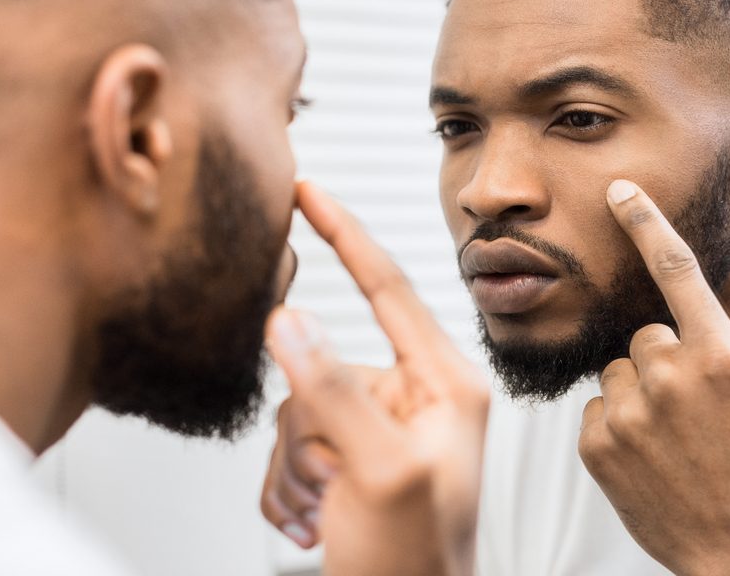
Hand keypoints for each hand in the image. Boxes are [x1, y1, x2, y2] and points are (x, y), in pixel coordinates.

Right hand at [264, 182, 489, 575]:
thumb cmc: (416, 562)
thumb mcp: (377, 471)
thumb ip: (331, 390)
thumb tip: (287, 321)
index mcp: (444, 383)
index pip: (386, 286)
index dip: (344, 232)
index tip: (309, 190)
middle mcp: (413, 396)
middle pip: (323, 362)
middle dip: (308, 428)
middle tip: (329, 480)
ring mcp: (379, 426)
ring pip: (297, 405)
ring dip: (295, 463)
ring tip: (324, 507)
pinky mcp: (350, 453)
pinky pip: (290, 441)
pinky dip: (286, 482)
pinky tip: (312, 517)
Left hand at [578, 180, 729, 575]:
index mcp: (721, 357)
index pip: (676, 269)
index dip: (645, 221)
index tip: (617, 190)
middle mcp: (666, 377)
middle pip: (648, 334)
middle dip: (672, 357)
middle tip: (705, 408)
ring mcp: (625, 414)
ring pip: (619, 370)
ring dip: (643, 389)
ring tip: (681, 436)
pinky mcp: (595, 446)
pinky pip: (599, 407)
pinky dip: (621, 423)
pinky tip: (656, 456)